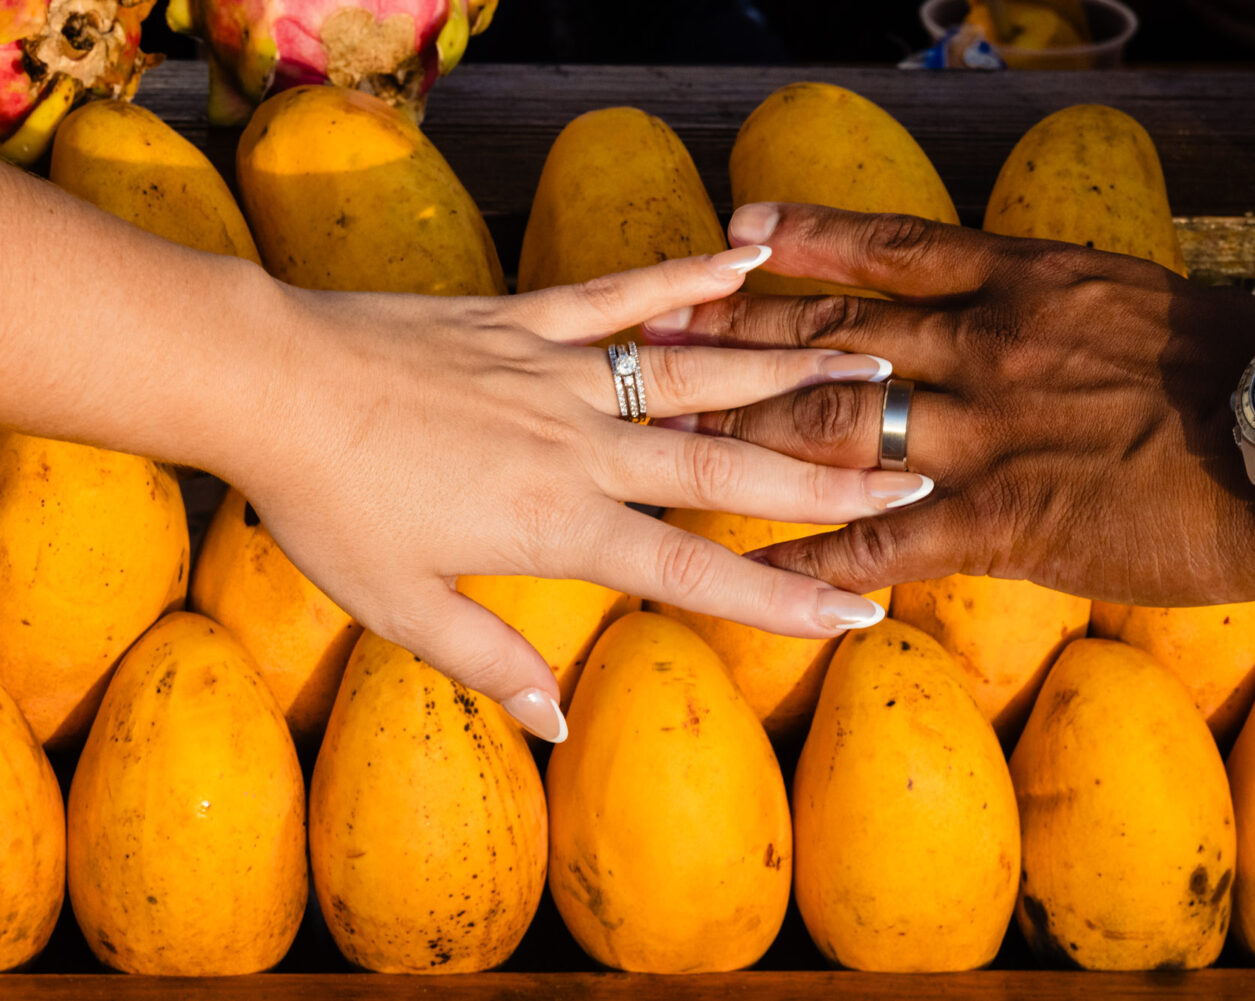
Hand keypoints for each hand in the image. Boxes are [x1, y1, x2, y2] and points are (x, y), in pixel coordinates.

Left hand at [215, 246, 918, 739]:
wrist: (266, 385)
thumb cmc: (328, 505)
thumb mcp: (397, 610)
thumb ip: (490, 663)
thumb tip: (557, 723)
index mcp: (558, 525)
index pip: (694, 571)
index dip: (782, 596)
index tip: (861, 608)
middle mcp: (580, 446)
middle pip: (728, 464)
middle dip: (830, 475)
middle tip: (919, 470)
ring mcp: (560, 373)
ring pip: (699, 372)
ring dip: (792, 372)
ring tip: (878, 364)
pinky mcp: (529, 319)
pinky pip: (623, 292)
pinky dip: (689, 273)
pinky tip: (750, 254)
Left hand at [643, 203, 1254, 606]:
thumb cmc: (1231, 368)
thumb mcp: (1129, 301)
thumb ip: (1048, 308)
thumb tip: (995, 312)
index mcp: (1021, 283)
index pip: (888, 252)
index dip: (805, 243)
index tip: (740, 232)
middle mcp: (986, 346)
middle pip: (829, 338)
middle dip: (736, 338)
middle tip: (657, 337)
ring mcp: (987, 433)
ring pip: (833, 429)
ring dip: (744, 434)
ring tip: (671, 438)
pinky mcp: (1005, 518)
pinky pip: (883, 536)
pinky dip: (815, 553)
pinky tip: (757, 568)